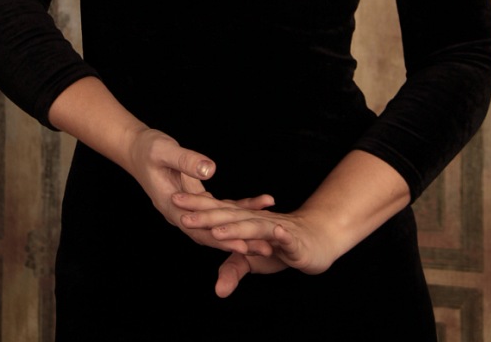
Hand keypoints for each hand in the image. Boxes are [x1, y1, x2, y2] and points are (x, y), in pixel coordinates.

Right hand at [125, 128, 274, 254]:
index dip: (222, 238)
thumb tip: (210, 169)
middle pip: (214, 234)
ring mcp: (191, 209)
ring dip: (243, 231)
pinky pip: (221, 208)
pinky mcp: (198, 199)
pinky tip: (259, 205)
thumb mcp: (165, 152)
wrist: (138, 149)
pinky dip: (239, 209)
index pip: (200, 230)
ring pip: (219, 225)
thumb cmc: (149, 149)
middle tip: (267, 247)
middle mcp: (183, 213)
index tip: (244, 245)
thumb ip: (186, 160)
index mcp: (173, 207)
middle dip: (240, 241)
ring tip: (270, 236)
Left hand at [172, 191, 338, 295]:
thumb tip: (217, 291)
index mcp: (243, 221)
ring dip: (236, 227)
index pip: (217, 211)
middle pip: (229, 215)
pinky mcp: (293, 241)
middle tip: (182, 210)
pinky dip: (279, 234)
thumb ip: (233, 270)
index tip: (175, 200)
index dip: (197, 205)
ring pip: (253, 226)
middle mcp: (256, 221)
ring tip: (217, 230)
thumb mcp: (252, 260)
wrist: (316, 238)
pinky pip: (285, 237)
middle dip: (206, 214)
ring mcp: (274, 229)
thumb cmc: (279, 248)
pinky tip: (274, 231)